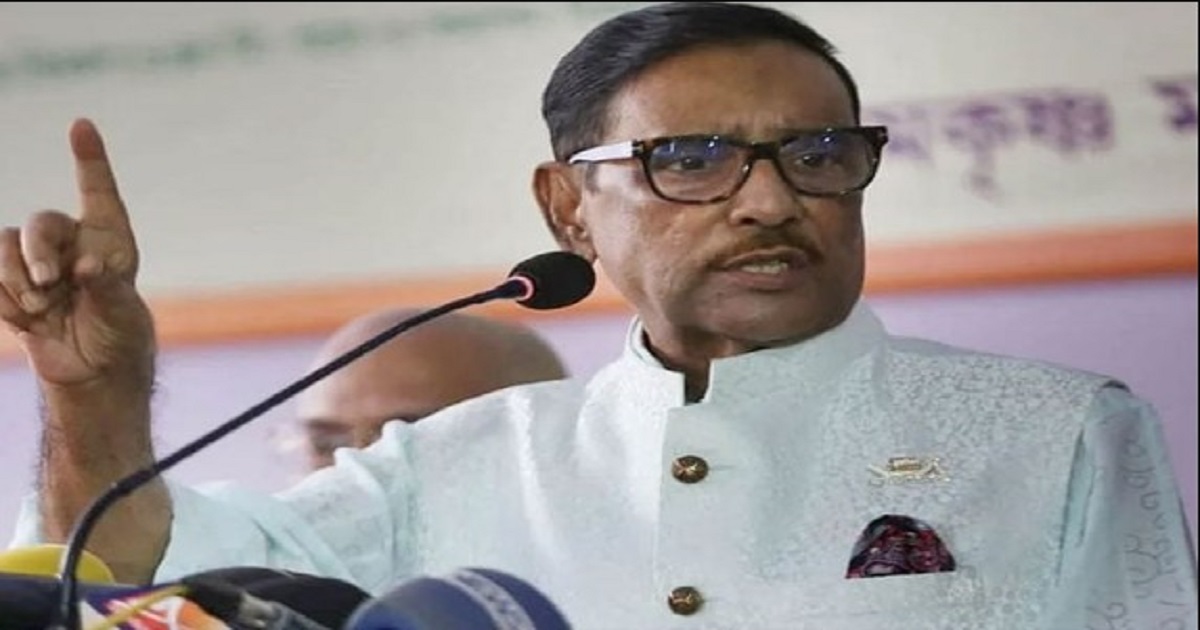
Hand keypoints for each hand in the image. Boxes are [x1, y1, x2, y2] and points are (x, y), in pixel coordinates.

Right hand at [0, 118, 154, 387]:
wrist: (93, 373)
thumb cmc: (120, 337)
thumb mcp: (123, 314)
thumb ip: (106, 287)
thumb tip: (86, 266)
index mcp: (109, 240)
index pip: (98, 192)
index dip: (90, 159)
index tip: (82, 125)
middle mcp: (73, 244)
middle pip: (41, 223)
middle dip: (37, 251)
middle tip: (49, 283)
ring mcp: (38, 264)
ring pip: (6, 245)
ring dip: (15, 276)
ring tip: (39, 306)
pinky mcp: (12, 286)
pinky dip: (5, 300)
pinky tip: (28, 321)